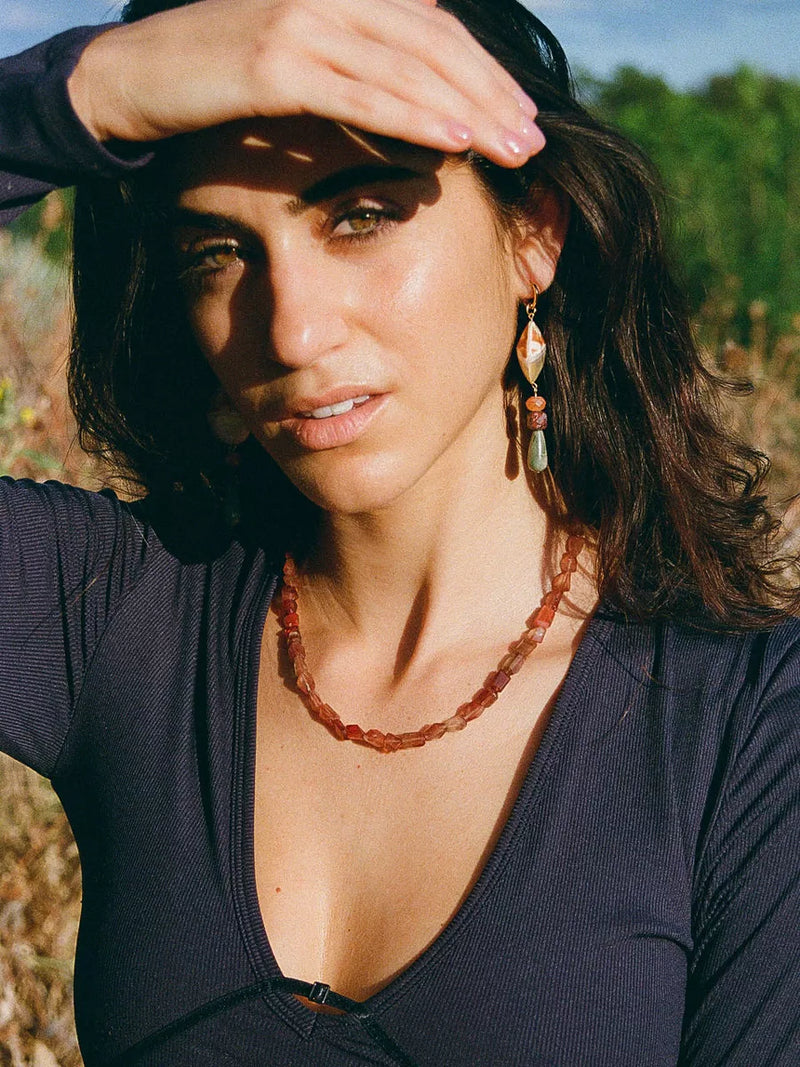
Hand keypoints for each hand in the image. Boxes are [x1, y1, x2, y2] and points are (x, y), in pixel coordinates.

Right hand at [67, 0, 542, 167]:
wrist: (133, 76)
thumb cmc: (218, 78)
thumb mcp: (297, 59)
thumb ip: (356, 58)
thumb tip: (415, 72)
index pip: (435, 31)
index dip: (485, 73)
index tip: (523, 117)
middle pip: (435, 46)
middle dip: (491, 94)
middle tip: (534, 141)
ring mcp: (304, 24)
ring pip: (408, 68)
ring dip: (468, 110)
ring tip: (513, 149)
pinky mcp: (275, 62)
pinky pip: (361, 93)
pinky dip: (413, 116)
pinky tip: (455, 142)